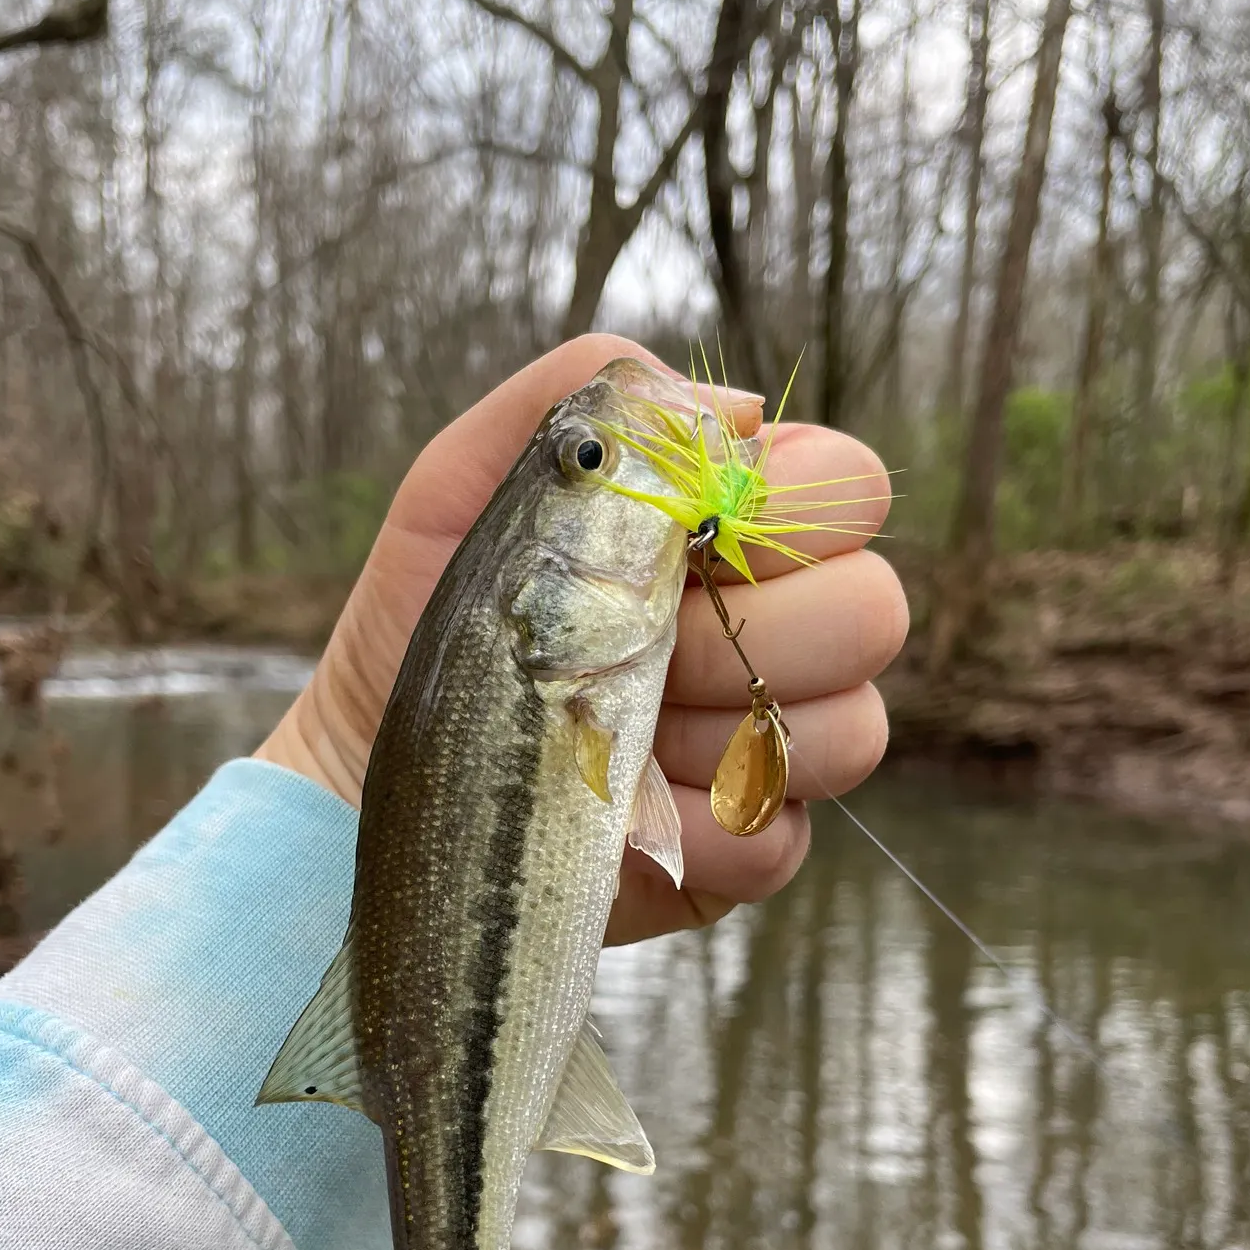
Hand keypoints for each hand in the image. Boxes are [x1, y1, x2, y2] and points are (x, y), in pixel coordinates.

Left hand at [256, 335, 906, 943]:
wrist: (376, 767)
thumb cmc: (439, 622)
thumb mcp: (461, 488)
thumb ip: (576, 404)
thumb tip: (740, 408)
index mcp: (727, 534)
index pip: (848, 489)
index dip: (796, 508)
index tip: (700, 534)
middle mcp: (774, 630)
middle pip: (873, 610)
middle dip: (750, 630)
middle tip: (641, 643)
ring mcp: (769, 742)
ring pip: (850, 729)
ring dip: (713, 731)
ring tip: (613, 731)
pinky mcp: (748, 844)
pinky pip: (780, 839)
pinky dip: (688, 828)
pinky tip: (616, 813)